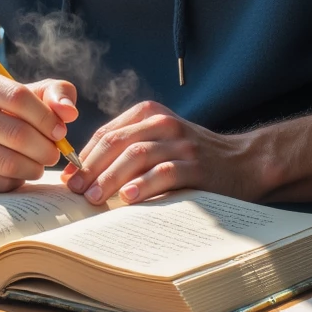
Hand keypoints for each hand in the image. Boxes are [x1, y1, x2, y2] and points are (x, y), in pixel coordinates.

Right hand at [0, 68, 77, 192]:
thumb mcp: (18, 92)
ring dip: (36, 166)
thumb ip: (52, 93)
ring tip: (41, 163)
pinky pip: (0, 182)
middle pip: (17, 133)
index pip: (19, 98)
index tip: (61, 131)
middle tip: (55, 152)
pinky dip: (18, 180)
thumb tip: (69, 112)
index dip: (46, 117)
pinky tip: (19, 172)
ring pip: (10, 162)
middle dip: (46, 147)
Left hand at [64, 100, 255, 204]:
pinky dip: (143, 185)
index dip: (84, 156)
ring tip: (93, 197)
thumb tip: (84, 171)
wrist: (243, 161)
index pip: (107, 133)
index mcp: (150, 113)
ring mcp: (181, 143)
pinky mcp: (196, 165)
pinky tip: (127, 198)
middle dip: (91, 168)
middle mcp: (164, 123)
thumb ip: (130, 145)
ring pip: (137, 156)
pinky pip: (164, 173)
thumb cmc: (193, 155)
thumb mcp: (161, 138)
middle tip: (75, 190)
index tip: (68, 177)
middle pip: (117, 142)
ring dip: (110, 177)